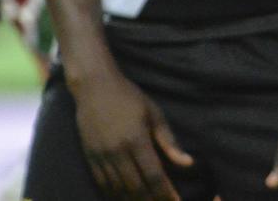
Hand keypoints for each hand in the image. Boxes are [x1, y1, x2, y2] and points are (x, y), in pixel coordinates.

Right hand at [72, 70, 192, 199]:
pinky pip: (102, 183)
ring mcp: (100, 156)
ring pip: (117, 189)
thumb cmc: (130, 98)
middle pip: (135, 187)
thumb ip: (169, 141)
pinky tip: (125, 196)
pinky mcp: (89, 157)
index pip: (153, 174)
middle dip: (150, 199)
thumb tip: (187, 163)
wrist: (94, 88)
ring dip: (132, 199)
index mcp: (136, 140)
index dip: (165, 192)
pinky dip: (115, 193)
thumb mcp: (154, 114)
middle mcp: (117, 152)